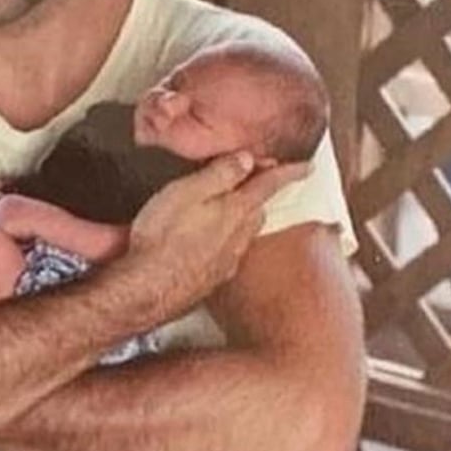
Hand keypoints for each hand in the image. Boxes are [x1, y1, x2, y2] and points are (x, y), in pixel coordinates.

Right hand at [120, 152, 309, 320]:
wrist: (145, 291)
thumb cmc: (160, 240)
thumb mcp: (185, 192)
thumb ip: (219, 174)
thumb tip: (246, 159)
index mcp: (234, 212)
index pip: (268, 185)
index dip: (288, 173)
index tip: (305, 168)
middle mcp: (237, 239)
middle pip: (257, 211)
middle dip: (258, 197)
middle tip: (254, 185)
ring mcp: (225, 263)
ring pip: (244, 236)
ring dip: (241, 222)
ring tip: (227, 214)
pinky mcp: (211, 282)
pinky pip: (227, 257)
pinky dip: (224, 245)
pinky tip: (206, 247)